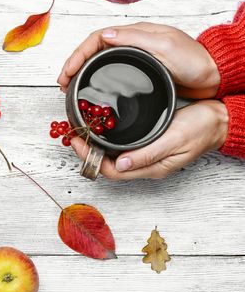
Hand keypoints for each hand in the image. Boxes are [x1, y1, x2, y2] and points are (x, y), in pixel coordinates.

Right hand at [57, 23, 220, 98]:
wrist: (212, 76)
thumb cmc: (193, 61)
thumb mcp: (165, 47)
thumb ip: (135, 40)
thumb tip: (105, 36)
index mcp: (135, 34)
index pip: (97, 39)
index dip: (78, 54)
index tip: (67, 72)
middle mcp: (131, 44)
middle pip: (93, 50)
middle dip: (74, 64)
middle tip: (62, 83)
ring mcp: (133, 58)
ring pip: (98, 61)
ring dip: (81, 72)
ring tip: (69, 87)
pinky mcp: (136, 73)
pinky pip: (108, 72)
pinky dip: (94, 79)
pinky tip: (90, 90)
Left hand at [70, 100, 227, 179]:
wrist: (218, 120)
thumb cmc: (201, 129)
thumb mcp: (175, 140)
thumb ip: (148, 154)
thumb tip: (119, 165)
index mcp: (151, 168)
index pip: (111, 171)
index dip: (90, 158)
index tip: (77, 142)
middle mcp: (145, 165)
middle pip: (108, 166)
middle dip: (87, 153)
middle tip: (73, 135)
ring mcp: (146, 156)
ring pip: (112, 158)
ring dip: (95, 147)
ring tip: (82, 132)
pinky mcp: (147, 146)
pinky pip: (121, 148)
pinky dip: (106, 140)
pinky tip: (101, 129)